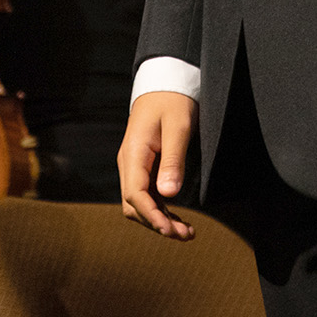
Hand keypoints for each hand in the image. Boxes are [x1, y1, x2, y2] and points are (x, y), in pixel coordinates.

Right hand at [118, 92, 197, 240]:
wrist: (165, 82)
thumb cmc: (173, 100)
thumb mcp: (178, 127)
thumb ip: (173, 161)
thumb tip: (168, 195)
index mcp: (133, 153)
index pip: (135, 195)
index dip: (152, 216)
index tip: (170, 230)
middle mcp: (129, 163)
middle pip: (134, 205)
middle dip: (157, 223)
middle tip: (186, 235)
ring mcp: (135, 166)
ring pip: (139, 204)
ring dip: (159, 220)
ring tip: (186, 232)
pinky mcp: (144, 167)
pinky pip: (147, 195)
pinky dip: (161, 210)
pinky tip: (178, 219)